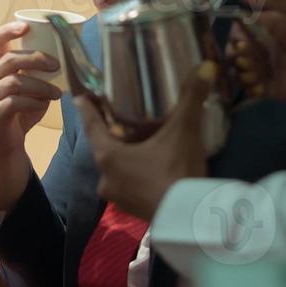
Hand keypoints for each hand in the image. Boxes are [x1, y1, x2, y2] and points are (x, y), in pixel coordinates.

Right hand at [0, 22, 62, 194]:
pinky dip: (33, 103)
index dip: (9, 30)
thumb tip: (68, 61)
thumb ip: (40, 74)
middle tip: (57, 66)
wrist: (2, 142)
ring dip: (40, 86)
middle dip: (36, 59)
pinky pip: (14, 103)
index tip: (26, 27)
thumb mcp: (29, 87)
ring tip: (57, 93)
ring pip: (14, 82)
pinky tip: (43, 106)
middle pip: (10, 59)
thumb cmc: (17, 110)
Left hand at [77, 61, 214, 222]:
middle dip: (110, 133)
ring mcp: (117, 197)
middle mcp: (105, 177)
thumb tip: (205, 67)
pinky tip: (149, 165)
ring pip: (116, 168)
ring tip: (136, 140)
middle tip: (117, 115)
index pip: (92, 125)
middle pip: (103, 147)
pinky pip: (128, 184)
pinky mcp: (132, 209)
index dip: (87, 108)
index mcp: (108, 156)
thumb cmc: (177, 171)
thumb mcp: (184, 131)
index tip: (80, 96)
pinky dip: (135, 172)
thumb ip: (192, 98)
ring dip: (124, 155)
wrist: (189, 219)